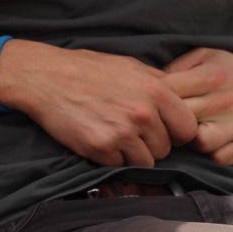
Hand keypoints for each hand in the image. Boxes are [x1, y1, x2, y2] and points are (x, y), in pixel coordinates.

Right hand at [1, 41, 198, 167]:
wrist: (44, 77)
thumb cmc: (86, 69)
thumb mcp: (129, 66)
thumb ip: (159, 83)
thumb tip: (183, 97)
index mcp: (156, 91)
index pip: (188, 129)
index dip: (176, 132)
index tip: (164, 129)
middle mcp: (143, 114)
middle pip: (166, 149)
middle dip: (151, 143)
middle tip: (129, 129)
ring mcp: (122, 133)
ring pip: (146, 161)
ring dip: (132, 153)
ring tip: (114, 133)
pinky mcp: (101, 148)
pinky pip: (120, 165)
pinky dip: (111, 157)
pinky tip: (99, 137)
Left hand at [162, 48, 232, 165]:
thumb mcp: (207, 56)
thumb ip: (178, 67)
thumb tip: (151, 83)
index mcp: (213, 75)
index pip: (169, 91)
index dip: (155, 97)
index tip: (152, 100)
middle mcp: (227, 100)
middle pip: (181, 117)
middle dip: (167, 119)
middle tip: (165, 119)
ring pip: (199, 142)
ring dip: (189, 139)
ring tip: (187, 131)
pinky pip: (218, 157)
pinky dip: (209, 153)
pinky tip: (207, 140)